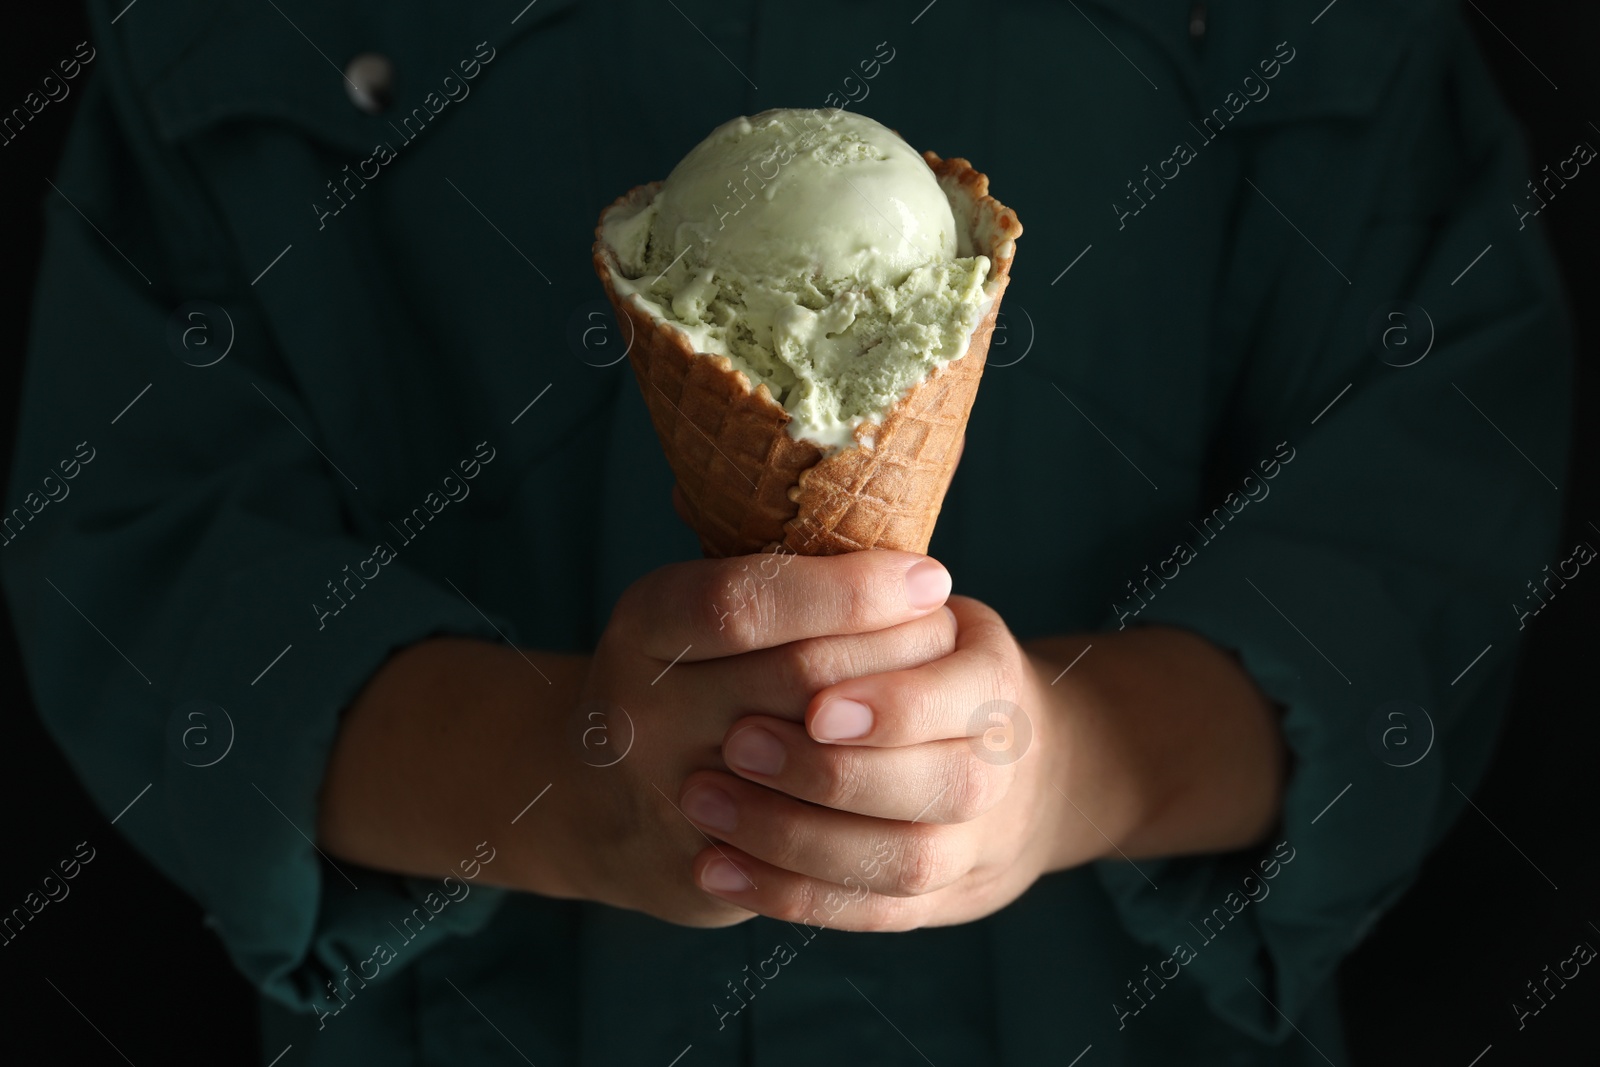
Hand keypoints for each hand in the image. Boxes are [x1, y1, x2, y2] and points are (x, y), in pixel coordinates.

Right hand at [563, 549, 957, 926]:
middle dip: (897, 652)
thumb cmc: (694, 678)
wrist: (605, 799)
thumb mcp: (708, 613)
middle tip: (953, 636)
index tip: (930, 578)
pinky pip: (818, 856)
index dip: (848, 592)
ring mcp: (669, 796)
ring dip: (907, 735)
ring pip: (827, 770)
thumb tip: (914, 576)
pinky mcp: (703, 870)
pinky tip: (922, 788)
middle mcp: (642, 709)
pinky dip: (885, 817)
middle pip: (801, 680)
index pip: (747, 603)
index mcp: (647, 624)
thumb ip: (787, 589)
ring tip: (952, 708)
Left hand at [677, 612, 1286, 930]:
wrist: (997, 761)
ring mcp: (984, 834)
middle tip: (737, 742)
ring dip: (798, 836)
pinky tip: (714, 868)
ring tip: (701, 801)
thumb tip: (709, 508)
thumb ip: (827, 579)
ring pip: (904, 857)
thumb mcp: (890, 600)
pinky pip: (872, 911)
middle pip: (945, 779)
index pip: (959, 681)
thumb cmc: (906, 657)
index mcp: (990, 663)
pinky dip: (792, 894)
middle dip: (836, 770)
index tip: (815, 702)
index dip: (894, 703)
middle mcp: (1007, 752)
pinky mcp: (945, 895)